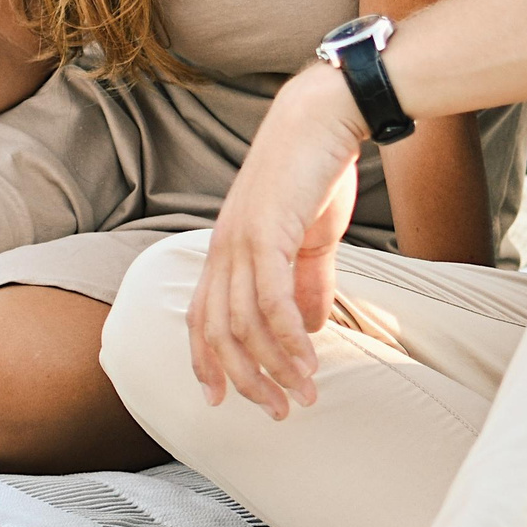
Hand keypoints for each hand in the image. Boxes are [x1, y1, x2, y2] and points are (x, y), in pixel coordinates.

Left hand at [189, 67, 367, 419]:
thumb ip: (308, 281)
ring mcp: (239, 240)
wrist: (324, 115)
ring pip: (243, 323)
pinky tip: (307, 361)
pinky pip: (268, 300)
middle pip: (218, 331)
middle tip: (277, 412)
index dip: (206, 360)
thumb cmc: (317, 169)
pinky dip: (285, 338)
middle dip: (246, 379)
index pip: (201, 315)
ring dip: (274, 367)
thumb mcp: (311, 235)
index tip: (220, 399)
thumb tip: (310, 328)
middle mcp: (223, 248)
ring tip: (304, 394)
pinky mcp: (265, 233)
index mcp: (227, 247)